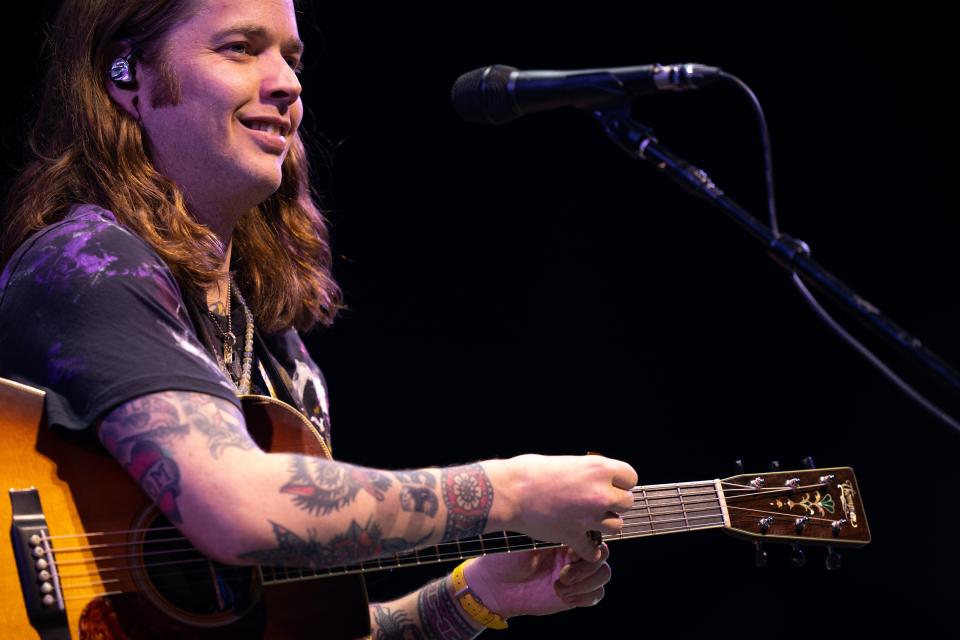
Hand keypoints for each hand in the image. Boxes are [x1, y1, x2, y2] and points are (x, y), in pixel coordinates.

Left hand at [463, 543, 611, 618]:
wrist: (495, 586)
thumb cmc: (506, 558)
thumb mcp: (527, 539)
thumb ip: (550, 531)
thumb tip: (569, 523)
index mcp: (564, 536)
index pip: (591, 533)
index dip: (588, 542)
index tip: (569, 551)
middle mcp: (573, 554)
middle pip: (602, 554)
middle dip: (588, 564)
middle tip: (564, 571)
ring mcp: (576, 575)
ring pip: (604, 574)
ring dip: (587, 580)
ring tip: (562, 582)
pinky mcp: (574, 596)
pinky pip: (597, 595)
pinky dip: (585, 595)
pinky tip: (562, 593)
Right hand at [487, 454, 636, 559]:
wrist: (507, 492)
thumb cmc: (528, 471)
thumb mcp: (564, 461)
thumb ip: (585, 471)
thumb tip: (594, 477)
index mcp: (598, 468)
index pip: (631, 477)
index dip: (620, 482)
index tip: (609, 485)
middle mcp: (599, 493)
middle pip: (627, 503)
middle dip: (614, 504)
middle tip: (597, 503)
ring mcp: (588, 517)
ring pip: (616, 527)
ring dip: (604, 524)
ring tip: (587, 520)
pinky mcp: (574, 536)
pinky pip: (593, 551)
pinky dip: (588, 550)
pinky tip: (579, 542)